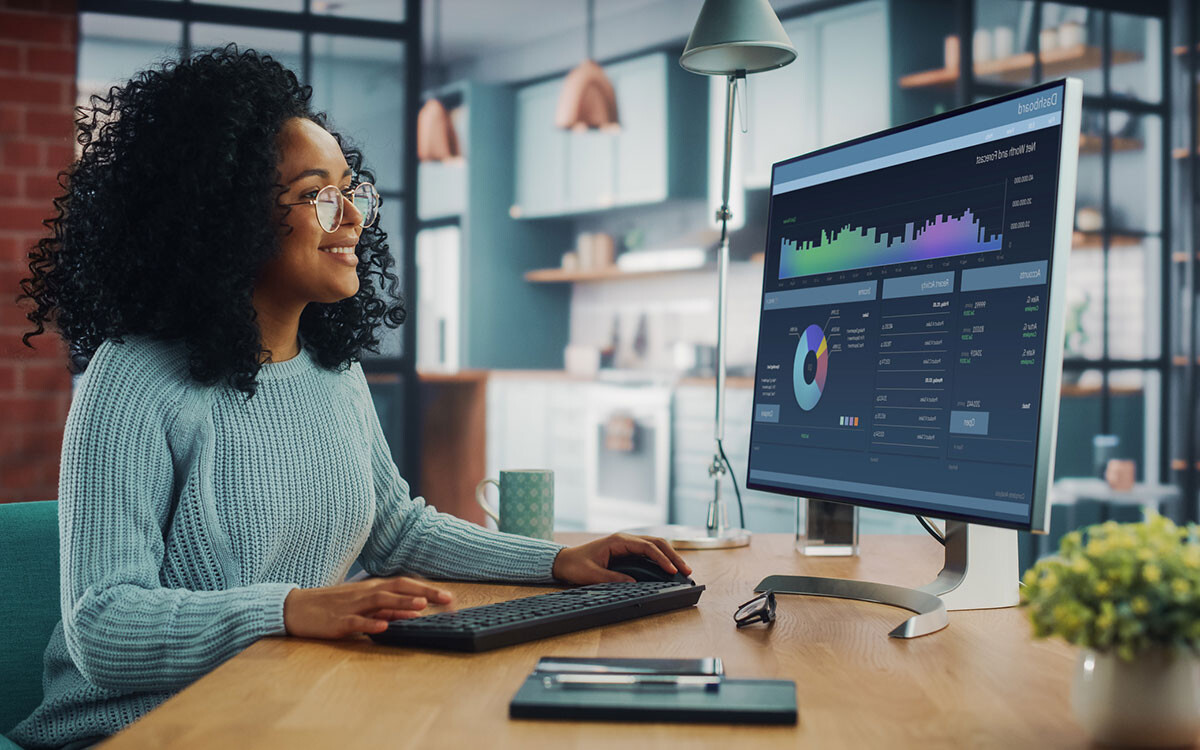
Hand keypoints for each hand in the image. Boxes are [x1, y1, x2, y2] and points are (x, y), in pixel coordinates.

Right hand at [283, 576, 453, 638]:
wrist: (296, 608)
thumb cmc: (333, 607)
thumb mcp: (364, 606)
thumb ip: (389, 609)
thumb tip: (415, 611)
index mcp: (372, 588)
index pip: (404, 583)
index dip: (427, 588)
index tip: (449, 597)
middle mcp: (364, 593)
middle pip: (397, 587)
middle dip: (423, 592)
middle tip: (447, 599)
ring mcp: (351, 606)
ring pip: (379, 601)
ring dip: (401, 602)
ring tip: (421, 606)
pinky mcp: (338, 621)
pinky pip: (356, 622)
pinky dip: (371, 623)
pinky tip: (384, 626)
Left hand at [551, 533, 691, 584]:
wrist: (564, 561)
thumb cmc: (576, 565)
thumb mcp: (592, 574)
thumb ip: (613, 578)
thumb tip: (634, 583)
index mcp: (618, 541)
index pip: (646, 546)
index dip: (661, 558)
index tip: (671, 570)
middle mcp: (625, 540)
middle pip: (656, 543)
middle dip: (673, 555)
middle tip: (686, 569)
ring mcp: (627, 544)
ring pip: (655, 546)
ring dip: (670, 556)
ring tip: (683, 569)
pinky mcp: (627, 552)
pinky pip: (648, 552)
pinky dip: (661, 558)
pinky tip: (669, 567)